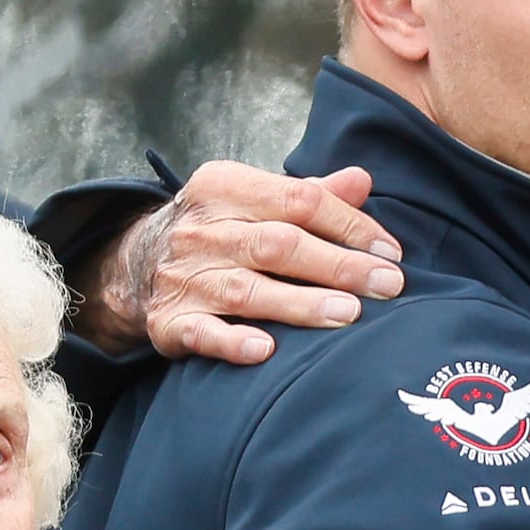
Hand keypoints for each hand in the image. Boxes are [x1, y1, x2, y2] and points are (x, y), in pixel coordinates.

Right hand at [106, 164, 405, 363]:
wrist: (137, 265)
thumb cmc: (222, 232)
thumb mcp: (256, 200)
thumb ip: (309, 195)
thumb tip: (364, 180)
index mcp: (225, 187)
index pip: (298, 200)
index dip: (350, 226)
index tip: (391, 253)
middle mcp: (201, 230)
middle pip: (279, 244)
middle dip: (338, 265)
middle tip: (387, 286)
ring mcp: (183, 276)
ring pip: (248, 290)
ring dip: (300, 304)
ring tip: (348, 315)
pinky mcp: (169, 321)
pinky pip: (203, 333)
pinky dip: (234, 342)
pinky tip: (268, 349)